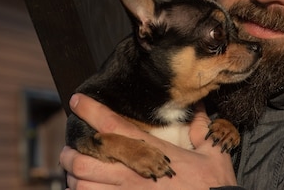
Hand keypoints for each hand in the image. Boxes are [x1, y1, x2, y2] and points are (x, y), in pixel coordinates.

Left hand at [60, 93, 237, 188]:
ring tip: (72, 174)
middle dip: (70, 153)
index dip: (90, 110)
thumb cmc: (214, 186)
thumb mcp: (214, 154)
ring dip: (73, 178)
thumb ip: (204, 129)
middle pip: (84, 159)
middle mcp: (133, 174)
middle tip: (69, 150)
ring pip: (81, 185)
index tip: (76, 101)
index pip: (112, 125)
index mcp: (152, 151)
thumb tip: (201, 105)